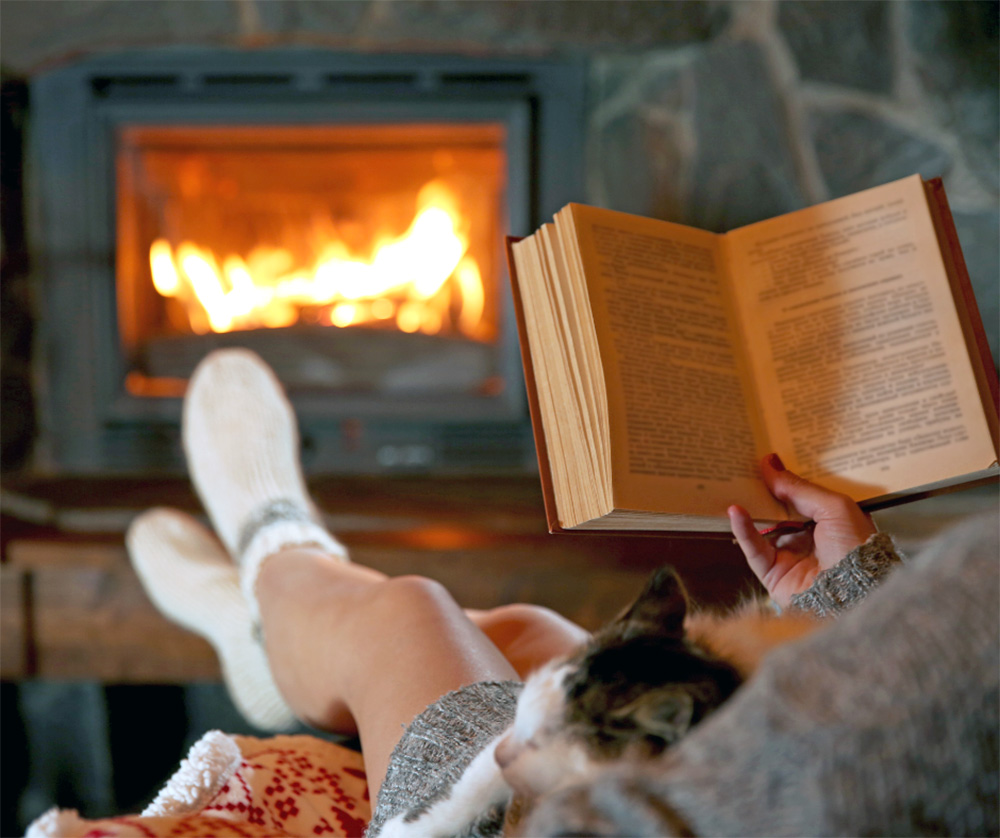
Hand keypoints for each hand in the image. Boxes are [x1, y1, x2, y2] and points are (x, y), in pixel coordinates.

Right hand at [728, 454, 877, 606]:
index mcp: (829, 521)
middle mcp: (808, 538)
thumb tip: (770, 464)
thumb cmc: (855, 548)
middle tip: (743, 467)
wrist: (855, 592)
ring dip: (749, 507)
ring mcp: (789, 555)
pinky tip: (735, 511)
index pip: (801, 495)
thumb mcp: (833, 506)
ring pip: (762, 526)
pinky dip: (742, 529)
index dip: (784, 478)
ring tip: (733, 484)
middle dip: (762, 490)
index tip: (765, 458)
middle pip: (778, 509)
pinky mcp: (773, 573)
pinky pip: (754, 548)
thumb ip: (799, 488)